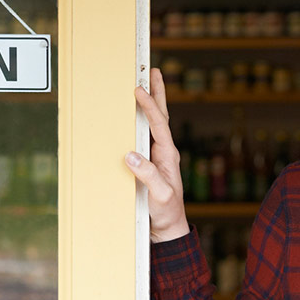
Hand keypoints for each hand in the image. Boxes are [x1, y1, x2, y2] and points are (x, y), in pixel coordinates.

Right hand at [127, 68, 190, 242]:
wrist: (166, 229)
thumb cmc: (165, 213)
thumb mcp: (159, 196)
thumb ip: (148, 176)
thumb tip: (131, 155)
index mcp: (168, 155)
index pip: (159, 124)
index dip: (149, 106)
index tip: (139, 90)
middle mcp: (164, 151)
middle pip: (161, 116)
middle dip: (157, 93)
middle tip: (153, 71)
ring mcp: (157, 156)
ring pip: (153, 123)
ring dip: (151, 102)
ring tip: (145, 82)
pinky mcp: (149, 163)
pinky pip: (144, 136)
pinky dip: (140, 121)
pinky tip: (132, 114)